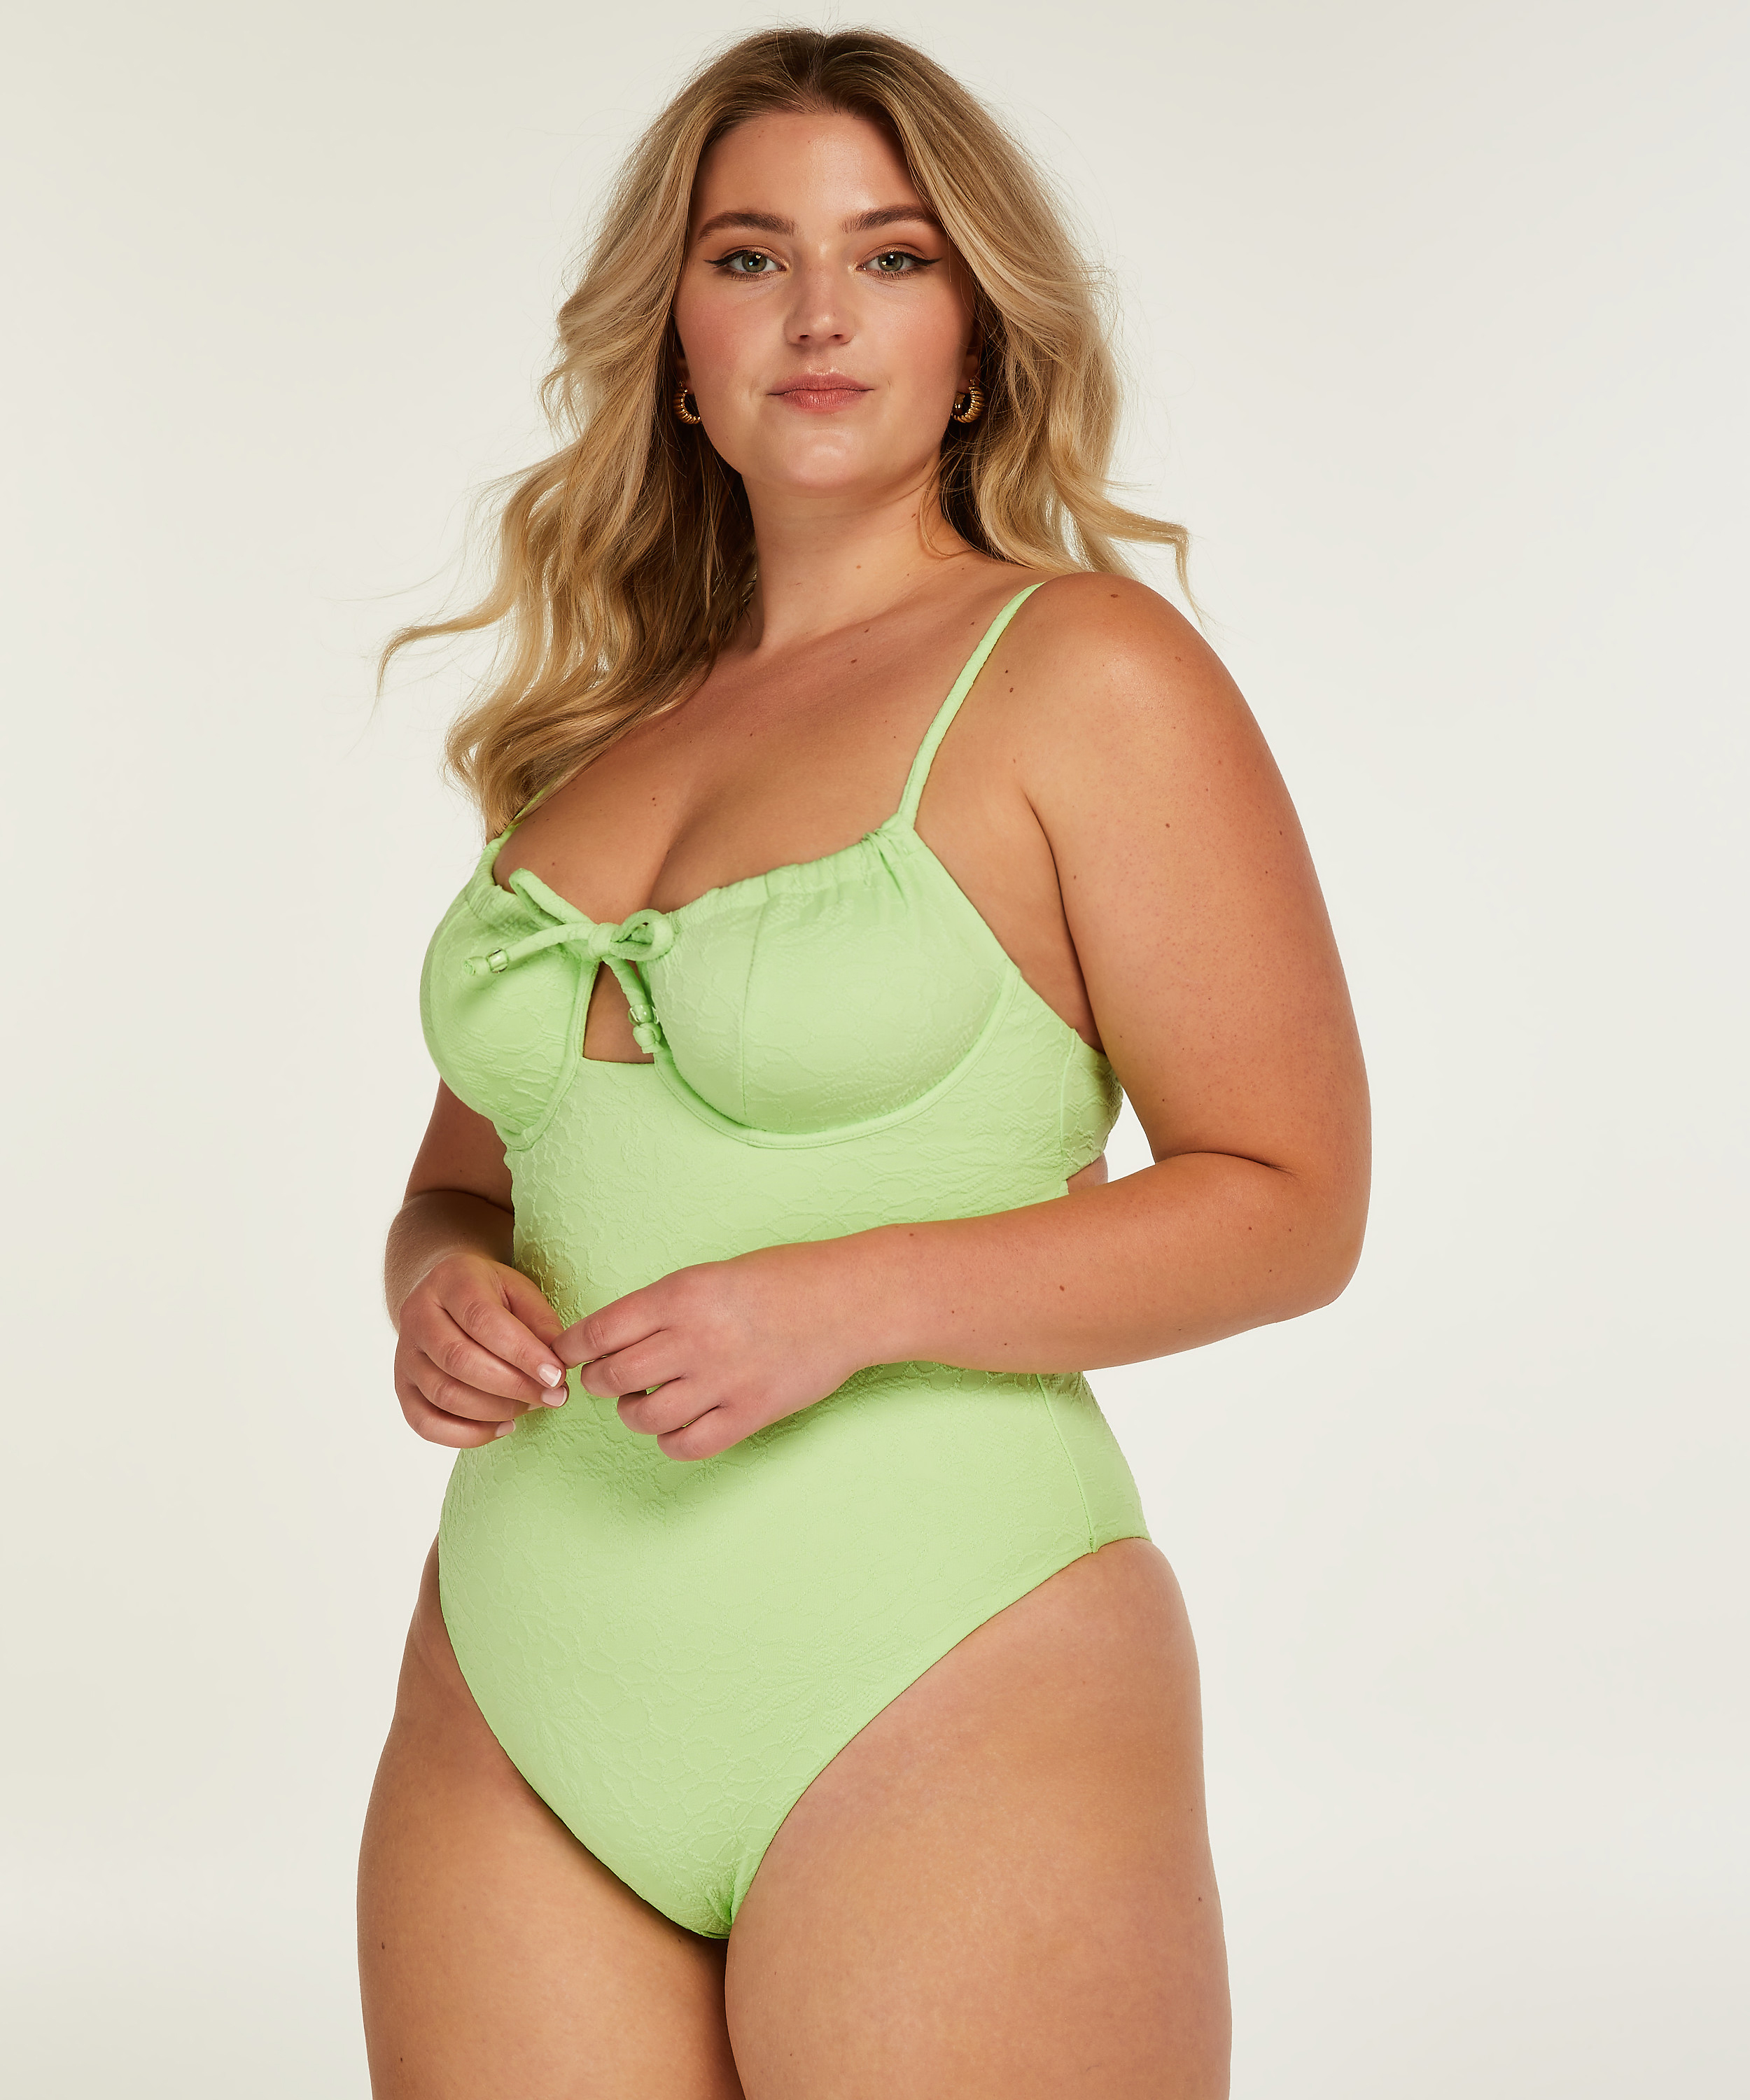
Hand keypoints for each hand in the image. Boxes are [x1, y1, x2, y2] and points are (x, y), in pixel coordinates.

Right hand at [394, 1253, 569, 1447]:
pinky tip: (502, 1427)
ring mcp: (404, 1353)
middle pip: (460, 1361)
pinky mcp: (402, 1386)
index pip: (483, 1319)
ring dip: (494, 1411)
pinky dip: (467, 1435)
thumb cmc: (490, 1294)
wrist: (443, 1293)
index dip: (522, 1352)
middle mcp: (417, 1315)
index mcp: (450, 1280)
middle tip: (551, 1397)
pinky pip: (425, 1423)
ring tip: (529, 1407)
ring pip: (443, 1394)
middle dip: (513, 1386)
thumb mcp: (519, 1291)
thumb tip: (557, 1365)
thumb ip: (540, 1324)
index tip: (556, 1376)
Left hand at [560, 1243, 870, 1460]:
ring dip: (633, 1414)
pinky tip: (677, 1426)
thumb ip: (665, 1305)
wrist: (850, 1301)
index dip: (573, 1349)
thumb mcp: (713, 1274)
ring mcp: (722, 1381)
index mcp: (682, 1295)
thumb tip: (616, 1339)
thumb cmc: (784, 1279)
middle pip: (612, 1378)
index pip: (600, 1331)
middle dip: (600, 1383)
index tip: (567, 1355)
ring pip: (643, 1418)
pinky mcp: (748, 1414)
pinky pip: (685, 1445)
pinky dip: (670, 1441)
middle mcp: (694, 1339)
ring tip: (644, 1402)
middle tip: (607, 1379)